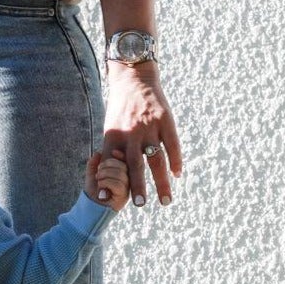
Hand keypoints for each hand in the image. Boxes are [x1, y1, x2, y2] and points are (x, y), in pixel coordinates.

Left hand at [85, 152, 130, 211]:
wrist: (90, 207)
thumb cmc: (94, 192)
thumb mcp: (92, 174)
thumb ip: (94, 164)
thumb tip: (98, 153)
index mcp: (122, 174)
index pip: (127, 161)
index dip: (121, 155)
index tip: (113, 152)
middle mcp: (127, 181)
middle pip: (124, 166)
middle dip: (108, 165)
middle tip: (99, 172)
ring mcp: (126, 189)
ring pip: (121, 174)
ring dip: (105, 174)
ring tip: (98, 180)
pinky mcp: (123, 197)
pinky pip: (118, 184)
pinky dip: (106, 182)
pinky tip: (101, 186)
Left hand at [102, 61, 182, 208]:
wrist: (134, 78)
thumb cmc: (120, 108)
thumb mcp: (110, 126)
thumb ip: (111, 149)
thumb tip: (107, 174)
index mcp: (114, 134)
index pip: (112, 163)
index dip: (109, 180)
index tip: (107, 199)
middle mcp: (131, 132)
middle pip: (135, 165)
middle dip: (138, 186)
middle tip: (140, 205)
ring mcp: (150, 126)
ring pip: (157, 159)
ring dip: (161, 181)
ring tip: (165, 200)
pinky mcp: (165, 120)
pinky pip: (172, 144)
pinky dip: (176, 160)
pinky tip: (177, 174)